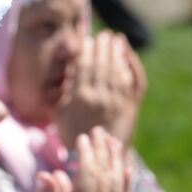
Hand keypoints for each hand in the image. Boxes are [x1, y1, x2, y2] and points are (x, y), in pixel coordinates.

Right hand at [57, 30, 146, 147]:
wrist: (96, 155)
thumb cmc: (72, 133)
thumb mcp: (59, 113)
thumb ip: (64, 92)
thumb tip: (70, 72)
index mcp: (80, 99)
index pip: (84, 68)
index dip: (86, 53)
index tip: (87, 42)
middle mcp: (100, 98)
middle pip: (101, 66)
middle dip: (102, 49)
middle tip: (102, 36)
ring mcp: (116, 101)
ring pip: (117, 71)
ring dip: (116, 53)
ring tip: (115, 41)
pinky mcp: (129, 106)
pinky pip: (132, 82)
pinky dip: (130, 68)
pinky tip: (126, 58)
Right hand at [66, 127, 130, 191]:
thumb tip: (49, 173)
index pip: (89, 175)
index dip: (87, 155)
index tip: (81, 138)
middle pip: (106, 176)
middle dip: (103, 152)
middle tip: (99, 132)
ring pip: (117, 185)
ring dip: (116, 161)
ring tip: (113, 141)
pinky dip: (126, 183)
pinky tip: (127, 168)